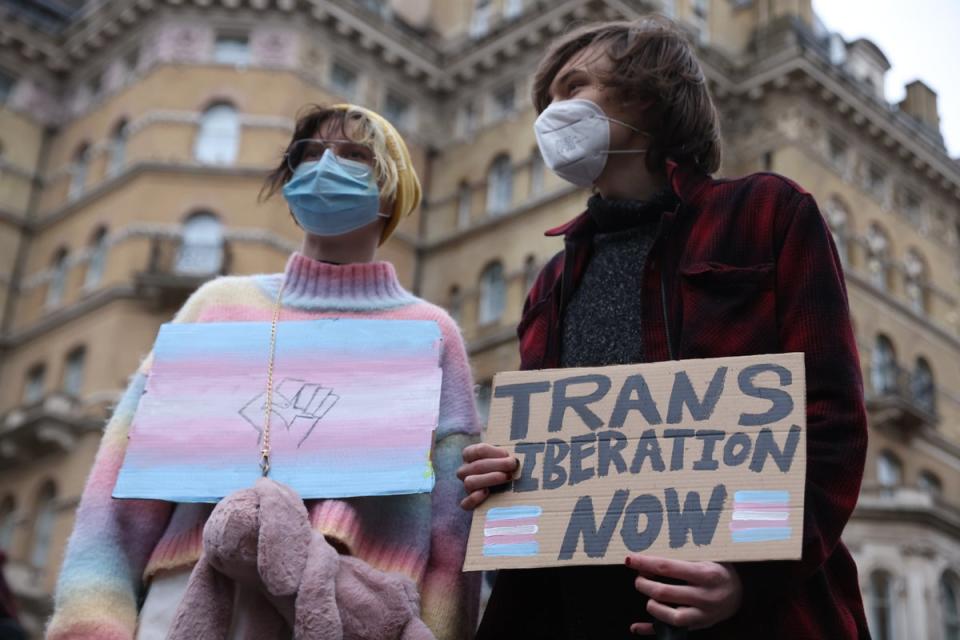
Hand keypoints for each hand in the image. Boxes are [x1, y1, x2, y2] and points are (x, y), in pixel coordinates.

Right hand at [456, 443, 517, 509]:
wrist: (499, 488)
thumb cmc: (502, 467)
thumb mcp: (502, 455)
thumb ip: (505, 453)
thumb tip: (517, 450)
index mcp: (469, 456)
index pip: (477, 450)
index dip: (493, 452)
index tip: (507, 454)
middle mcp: (465, 471)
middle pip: (476, 466)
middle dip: (497, 464)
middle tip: (512, 464)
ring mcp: (465, 487)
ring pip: (470, 482)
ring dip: (489, 479)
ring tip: (506, 477)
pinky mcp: (468, 503)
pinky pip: (465, 503)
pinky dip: (474, 499)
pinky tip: (486, 493)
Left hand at [625, 555, 741, 633]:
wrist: (739, 594)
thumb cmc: (718, 570)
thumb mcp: (706, 557)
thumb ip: (682, 556)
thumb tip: (652, 556)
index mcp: (705, 574)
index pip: (667, 567)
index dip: (645, 563)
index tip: (630, 559)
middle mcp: (704, 596)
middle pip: (663, 592)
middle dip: (643, 583)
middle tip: (639, 577)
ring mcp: (702, 614)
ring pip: (668, 615)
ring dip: (650, 604)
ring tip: (648, 593)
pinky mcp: (698, 626)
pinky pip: (672, 632)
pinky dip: (651, 630)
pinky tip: (637, 626)